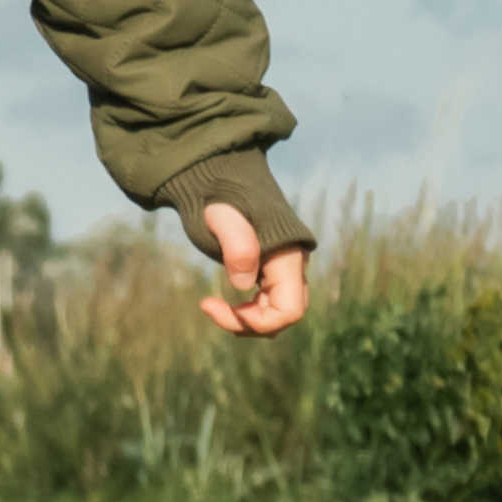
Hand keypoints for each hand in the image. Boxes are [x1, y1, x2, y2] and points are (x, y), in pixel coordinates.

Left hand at [195, 199, 310, 340]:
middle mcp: (293, 266)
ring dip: (247, 318)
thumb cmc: (220, 195)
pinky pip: (268, 302)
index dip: (257, 322)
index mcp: (287, 257)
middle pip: (284, 315)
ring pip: (276, 311)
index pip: (289, 310)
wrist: (223, 177)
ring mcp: (284, 269)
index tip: (215, 306)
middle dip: (249, 323)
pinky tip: (219, 302)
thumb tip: (243, 285)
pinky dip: (246, 309)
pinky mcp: (271, 269)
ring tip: (212, 306)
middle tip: (208, 307)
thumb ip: (237, 244)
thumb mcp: (221, 215)